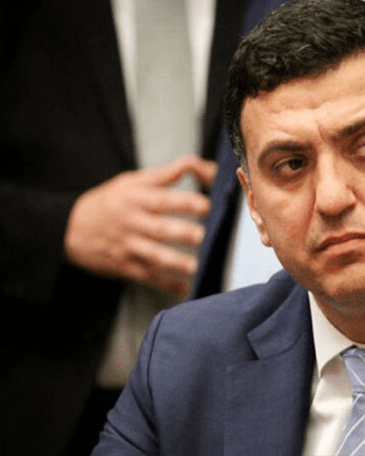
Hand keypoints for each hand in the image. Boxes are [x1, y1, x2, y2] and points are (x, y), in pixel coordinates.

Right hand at [64, 155, 216, 297]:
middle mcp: (132, 223)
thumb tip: (196, 166)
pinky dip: (165, 285)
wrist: (68, 228)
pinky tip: (182, 289)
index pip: (162, 199)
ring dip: (173, 262)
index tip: (204, 205)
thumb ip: (166, 175)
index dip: (184, 202)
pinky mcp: (124, 266)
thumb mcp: (131, 182)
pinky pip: (147, 277)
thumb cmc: (108, 202)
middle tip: (199, 235)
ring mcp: (128, 246)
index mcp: (136, 199)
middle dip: (180, 233)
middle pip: (158, 228)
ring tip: (192, 266)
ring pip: (152, 256)